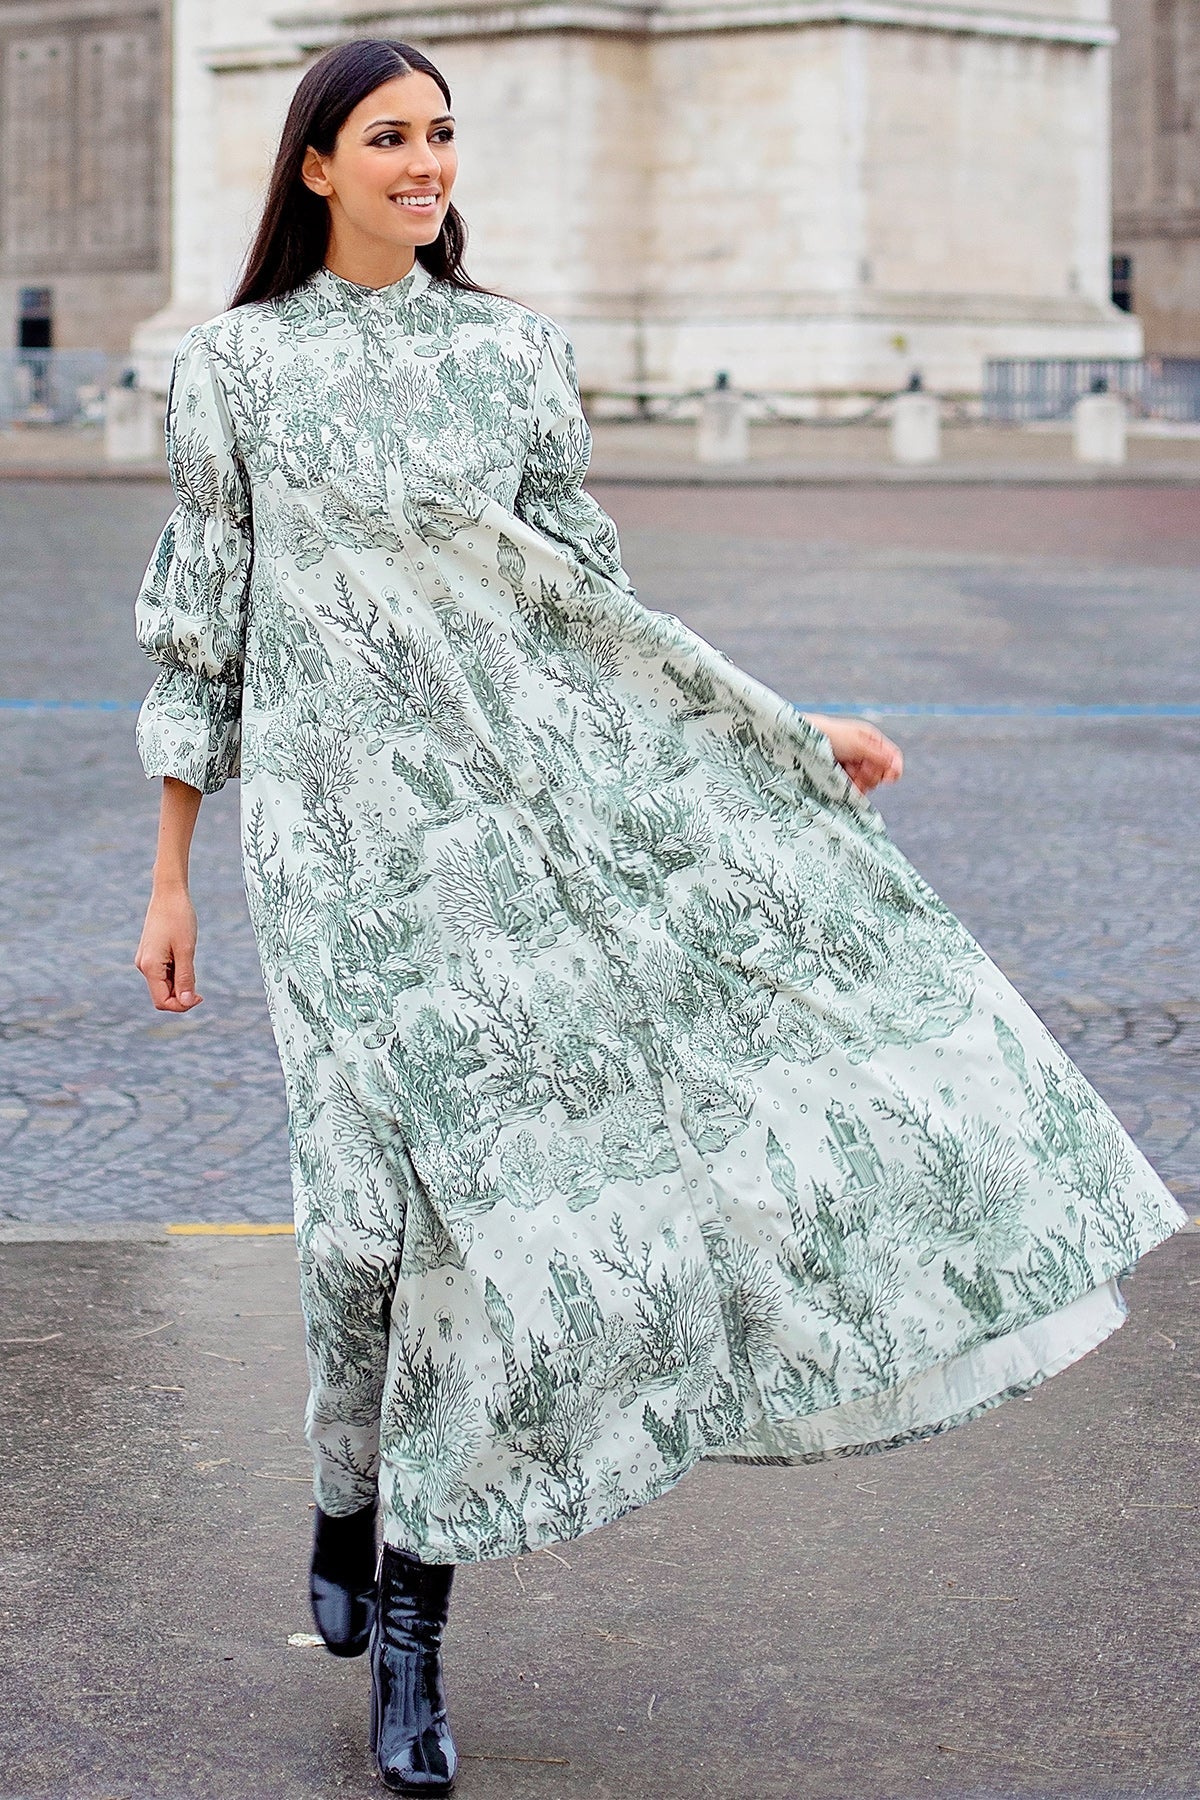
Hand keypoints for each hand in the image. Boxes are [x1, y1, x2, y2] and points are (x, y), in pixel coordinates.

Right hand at [135, 885, 202, 1011]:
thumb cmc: (179, 918)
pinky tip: (186, 959)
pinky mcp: (151, 954)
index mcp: (150, 967)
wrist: (169, 893)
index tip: (200, 997)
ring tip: (191, 963)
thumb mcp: (186, 950)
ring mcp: (146, 960)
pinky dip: (176, 974)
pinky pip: (163, 974)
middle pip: (162, 995)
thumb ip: (186, 978)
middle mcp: (143, 966)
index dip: (181, 1005)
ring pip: (164, 985)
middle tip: (200, 989)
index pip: (162, 1001)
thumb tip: (187, 1002)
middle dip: (181, 996)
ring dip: (180, 984)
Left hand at [802, 712, 903, 794]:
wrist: (798, 742)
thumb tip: (897, 766)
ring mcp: (852, 765)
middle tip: (857, 772)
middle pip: (881, 773)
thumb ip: (878, 756)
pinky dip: (850, 789)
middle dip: (871, 776)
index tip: (888, 779)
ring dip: (860, 783)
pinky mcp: (840, 777)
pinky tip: (843, 785)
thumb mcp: (856, 744)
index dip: (893, 769)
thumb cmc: (826, 735)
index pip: (892, 757)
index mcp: (870, 740)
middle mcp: (863, 753)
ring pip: (868, 783)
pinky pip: (854, 789)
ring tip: (847, 777)